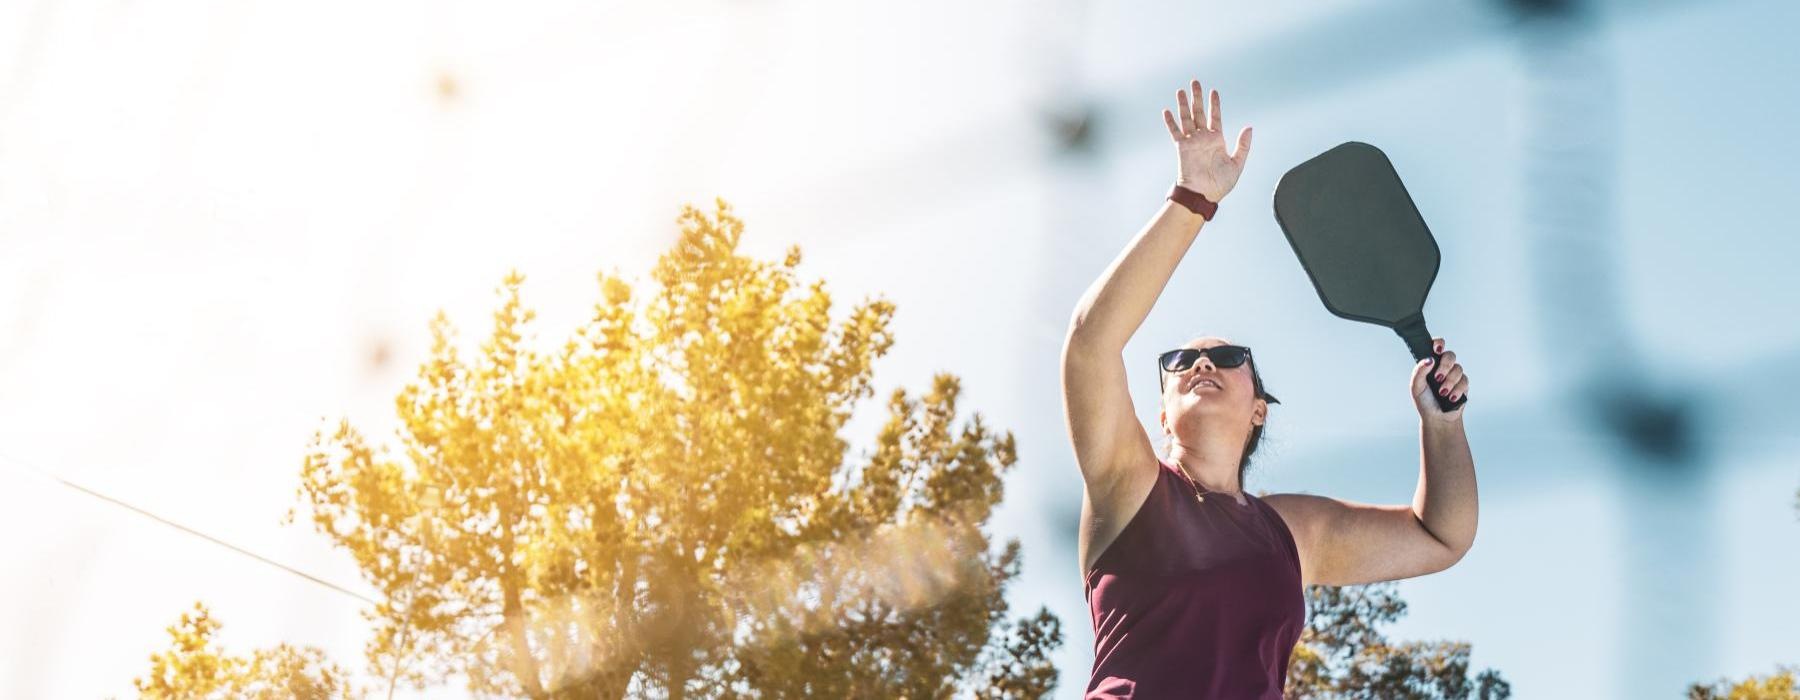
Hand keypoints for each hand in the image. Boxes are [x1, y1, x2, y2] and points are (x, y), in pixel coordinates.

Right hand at [1163, 79, 1252, 202]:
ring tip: (1181, 90)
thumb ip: (1243, 145)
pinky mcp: (1182, 148)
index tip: (1213, 91)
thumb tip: (1249, 127)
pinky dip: (1171, 122)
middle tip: (1195, 82)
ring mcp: (1192, 142)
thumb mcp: (1237, 163)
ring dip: (1183, 104)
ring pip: (1187, 118)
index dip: (1214, 104)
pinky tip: (1167, 110)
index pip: (1215, 117)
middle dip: (1197, 97)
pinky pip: (1175, 132)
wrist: (1204, 194)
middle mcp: (1203, 138)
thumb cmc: (1221, 183)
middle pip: (1199, 112)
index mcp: (1216, 140)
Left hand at [1411, 337, 1467, 422]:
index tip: (1437, 349)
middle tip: (1438, 378)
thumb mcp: (1416, 387)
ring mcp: (1454, 374)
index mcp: (1431, 364)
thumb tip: (1429, 359)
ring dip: (1449, 381)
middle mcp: (1443, 366)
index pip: (1436, 346)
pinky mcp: (1463, 384)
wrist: (1437, 418)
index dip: (1439, 343)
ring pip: (1458, 368)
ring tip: (1442, 392)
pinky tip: (1450, 397)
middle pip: (1450, 355)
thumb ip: (1419, 371)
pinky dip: (1456, 390)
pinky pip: (1464, 381)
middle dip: (1445, 366)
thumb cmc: (1424, 401)